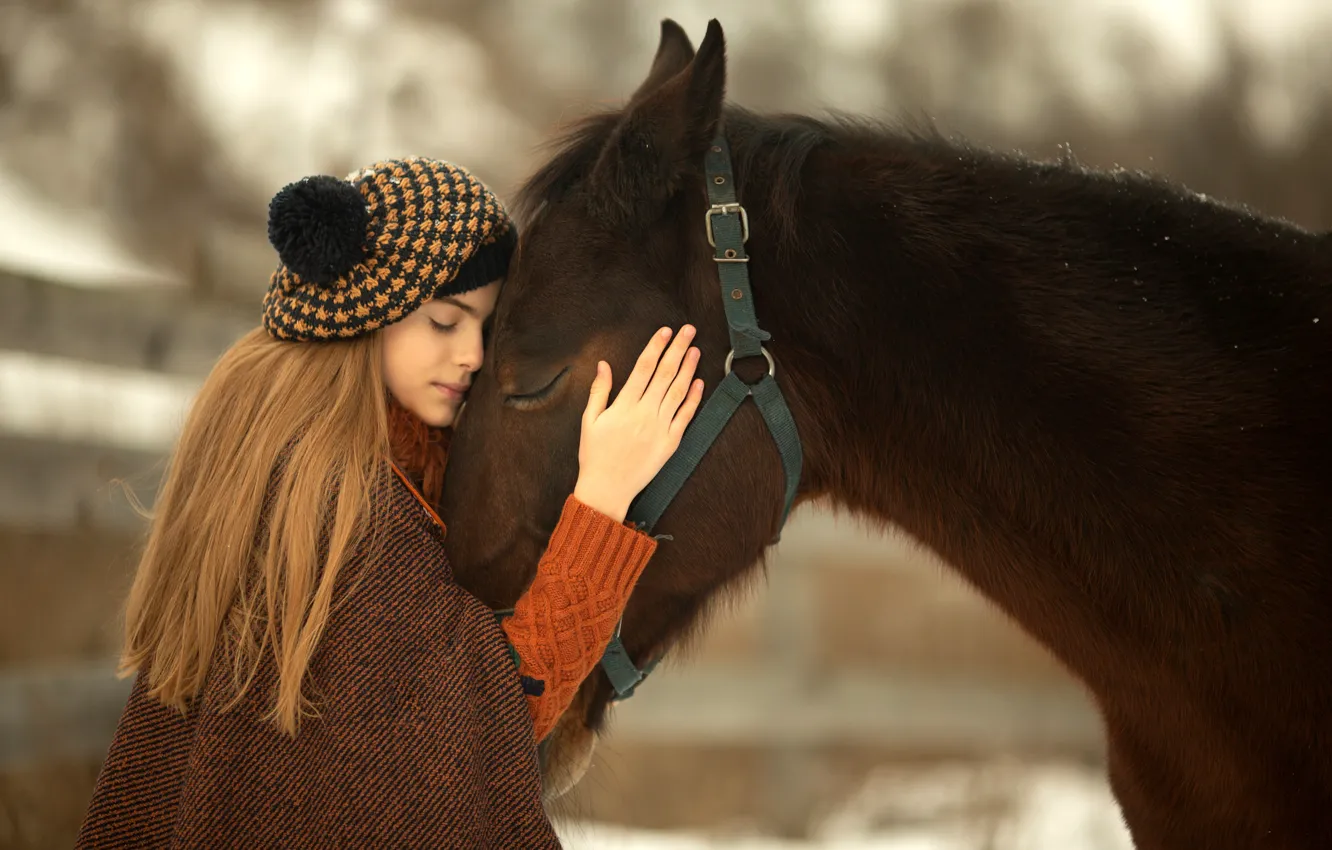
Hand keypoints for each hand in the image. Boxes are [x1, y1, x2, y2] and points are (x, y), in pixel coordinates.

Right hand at [573, 325, 704, 521]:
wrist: (608, 489)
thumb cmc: (595, 454)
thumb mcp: (589, 420)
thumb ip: (599, 390)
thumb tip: (604, 364)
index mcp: (624, 406)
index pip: (643, 368)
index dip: (656, 347)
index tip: (665, 331)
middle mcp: (645, 414)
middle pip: (664, 374)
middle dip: (677, 349)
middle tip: (689, 330)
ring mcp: (660, 429)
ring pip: (678, 392)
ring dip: (688, 369)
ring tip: (695, 350)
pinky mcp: (670, 443)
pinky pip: (685, 417)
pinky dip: (693, 399)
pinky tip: (698, 382)